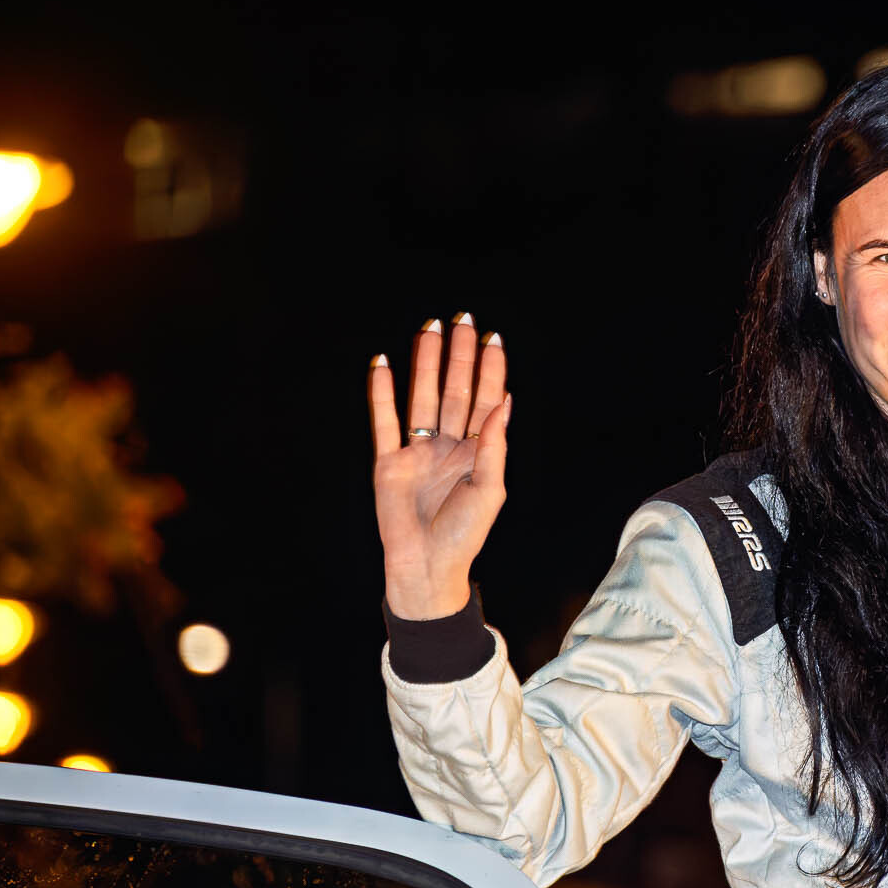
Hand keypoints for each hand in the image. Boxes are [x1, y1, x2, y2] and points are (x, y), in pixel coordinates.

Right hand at [369, 315, 510, 618]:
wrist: (425, 567)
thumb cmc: (464, 535)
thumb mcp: (489, 490)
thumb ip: (494, 445)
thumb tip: (505, 400)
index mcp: (478, 453)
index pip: (485, 401)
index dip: (489, 370)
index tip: (493, 338)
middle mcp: (448, 446)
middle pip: (454, 390)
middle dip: (459, 356)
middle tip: (462, 320)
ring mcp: (418, 451)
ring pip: (422, 397)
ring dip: (425, 364)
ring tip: (428, 329)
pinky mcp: (389, 461)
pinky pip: (385, 420)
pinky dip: (381, 392)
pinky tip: (382, 363)